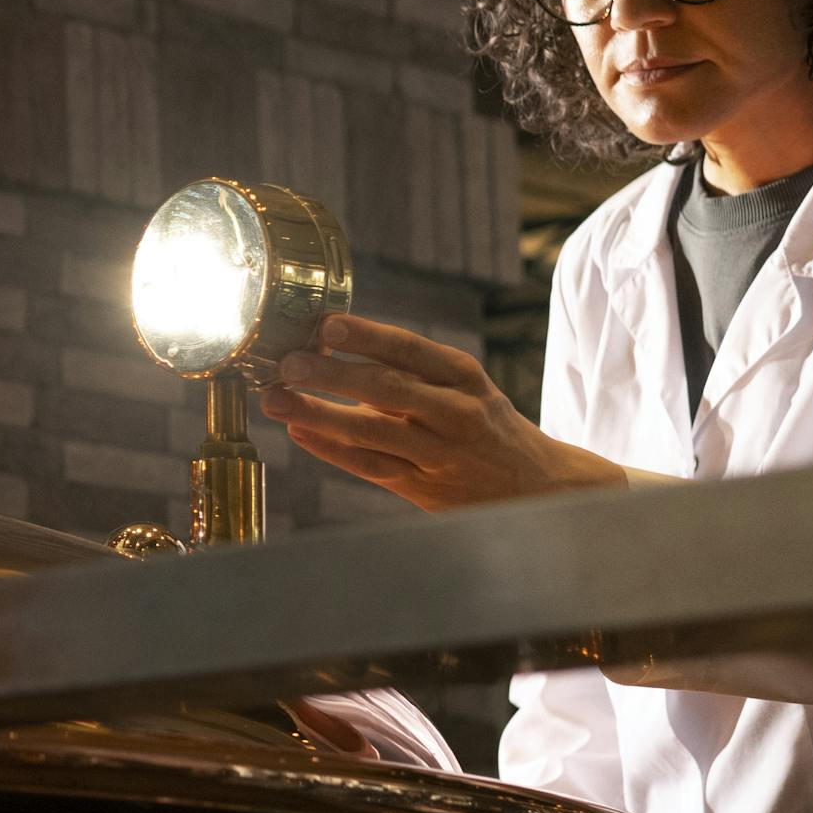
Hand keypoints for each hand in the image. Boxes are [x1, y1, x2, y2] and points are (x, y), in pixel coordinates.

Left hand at [255, 315, 629, 510]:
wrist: (536, 485)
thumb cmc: (483, 424)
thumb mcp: (461, 386)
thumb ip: (406, 370)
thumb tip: (326, 345)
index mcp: (462, 375)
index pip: (410, 349)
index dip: (366, 336)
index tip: (326, 325)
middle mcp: (454, 411)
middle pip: (387, 389)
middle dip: (332, 375)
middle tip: (287, 363)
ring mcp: (439, 453)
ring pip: (373, 433)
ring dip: (319, 414)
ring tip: (276, 400)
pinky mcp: (424, 487)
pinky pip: (371, 467)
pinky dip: (332, 450)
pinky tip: (300, 433)